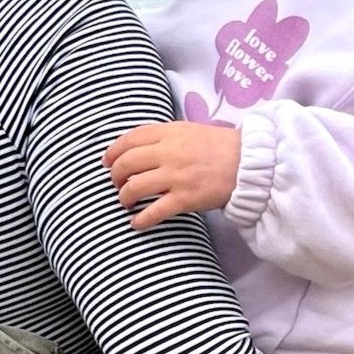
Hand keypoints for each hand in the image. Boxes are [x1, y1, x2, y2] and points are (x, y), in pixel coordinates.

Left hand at [103, 121, 241, 229]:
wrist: (247, 164)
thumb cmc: (218, 146)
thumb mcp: (188, 130)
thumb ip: (164, 135)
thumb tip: (139, 145)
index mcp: (167, 133)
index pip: (129, 139)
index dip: (113, 151)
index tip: (106, 161)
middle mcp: (167, 153)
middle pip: (127, 164)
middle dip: (115, 176)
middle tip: (115, 183)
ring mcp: (175, 176)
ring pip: (135, 187)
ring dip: (124, 197)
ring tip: (125, 202)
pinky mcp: (185, 199)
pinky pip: (154, 211)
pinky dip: (140, 219)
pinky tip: (135, 223)